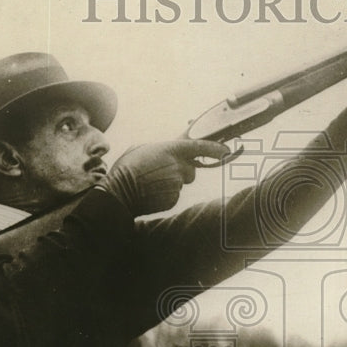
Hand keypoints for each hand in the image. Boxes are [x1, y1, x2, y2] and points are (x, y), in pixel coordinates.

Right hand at [101, 139, 229, 216]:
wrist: (119, 192)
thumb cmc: (128, 167)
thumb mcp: (143, 148)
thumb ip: (163, 148)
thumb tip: (170, 149)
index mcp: (172, 150)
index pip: (202, 147)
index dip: (217, 149)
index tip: (227, 150)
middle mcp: (179, 166)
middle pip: (191, 170)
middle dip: (181, 171)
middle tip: (161, 172)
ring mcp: (177, 184)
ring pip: (180, 184)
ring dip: (170, 183)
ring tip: (151, 183)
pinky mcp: (174, 199)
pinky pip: (174, 196)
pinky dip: (165, 195)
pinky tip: (151, 193)